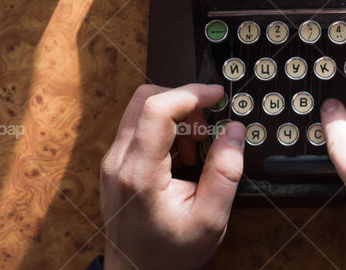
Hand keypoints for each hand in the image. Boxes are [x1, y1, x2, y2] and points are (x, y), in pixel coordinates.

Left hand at [100, 84, 244, 269]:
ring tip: (195, 149)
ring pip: (140, 109)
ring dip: (174, 116)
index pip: (158, 110)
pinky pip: (137, 125)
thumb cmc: (170, 253)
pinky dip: (164, 128)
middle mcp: (117, 162)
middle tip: (207, 128)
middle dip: (183, 102)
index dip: (191, 93)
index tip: (216, 95)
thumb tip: (234, 129)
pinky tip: (180, 156)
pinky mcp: (113, 163)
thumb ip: (225, 171)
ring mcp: (111, 161)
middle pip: (146, 98)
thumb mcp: (210, 219)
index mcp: (139, 175)